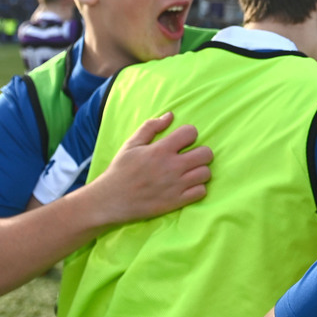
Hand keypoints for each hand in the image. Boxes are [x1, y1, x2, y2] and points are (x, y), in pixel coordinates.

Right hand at [89, 112, 211, 224]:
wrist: (111, 200)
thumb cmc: (120, 170)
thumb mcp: (131, 144)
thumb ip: (150, 127)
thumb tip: (170, 115)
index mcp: (160, 150)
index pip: (190, 132)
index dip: (189, 134)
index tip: (183, 141)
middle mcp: (172, 166)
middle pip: (206, 154)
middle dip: (200, 152)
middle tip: (191, 157)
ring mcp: (176, 185)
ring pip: (206, 173)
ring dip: (200, 171)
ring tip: (190, 172)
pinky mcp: (177, 201)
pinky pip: (201, 192)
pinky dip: (198, 188)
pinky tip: (188, 186)